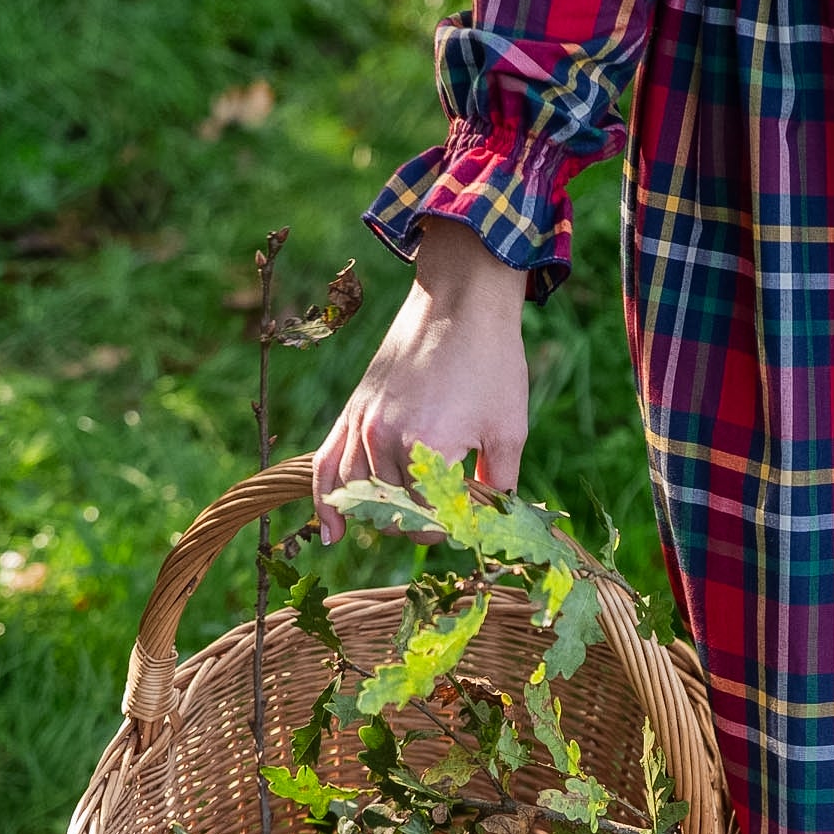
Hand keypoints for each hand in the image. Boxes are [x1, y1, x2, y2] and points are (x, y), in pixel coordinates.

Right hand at [314, 216, 528, 543]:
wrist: (460, 299)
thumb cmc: (491, 361)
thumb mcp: (508, 429)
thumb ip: (500, 485)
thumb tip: (490, 522)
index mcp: (428, 446)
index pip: (430, 519)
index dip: (453, 525)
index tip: (472, 514)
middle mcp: (386, 439)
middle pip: (396, 510)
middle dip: (422, 517)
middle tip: (450, 506)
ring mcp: (363, 424)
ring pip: (360, 496)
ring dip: (382, 514)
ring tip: (402, 522)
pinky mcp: (353, 411)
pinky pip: (326, 465)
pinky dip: (325, 502)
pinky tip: (331, 533)